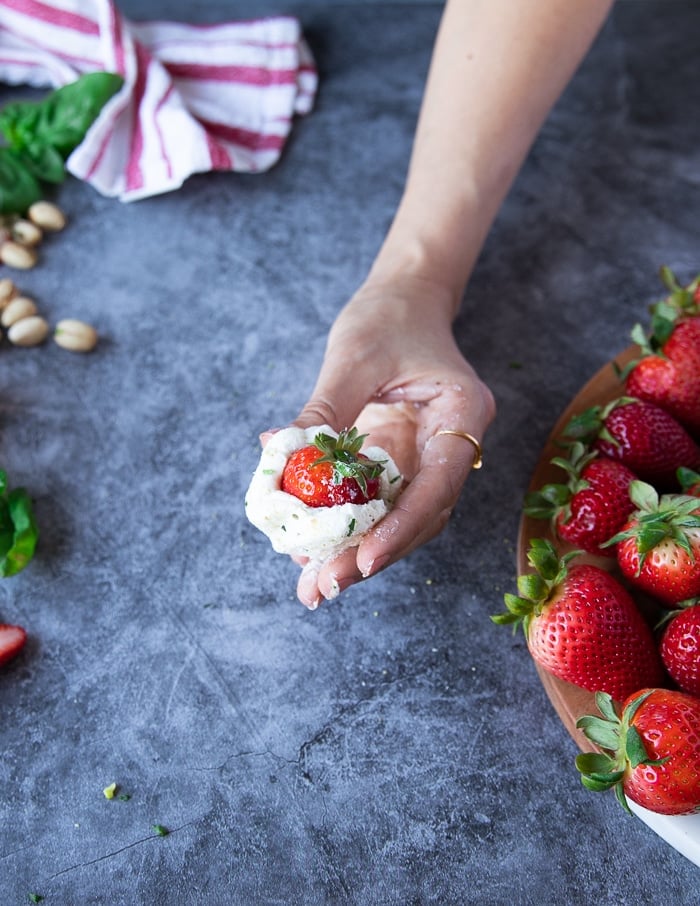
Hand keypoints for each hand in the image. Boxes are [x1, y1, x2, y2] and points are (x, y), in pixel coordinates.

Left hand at [271, 273, 495, 607]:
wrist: (403, 298)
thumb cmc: (387, 316)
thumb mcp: (353, 357)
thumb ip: (325, 412)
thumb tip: (283, 464)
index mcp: (462, 412)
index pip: (437, 485)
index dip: (401, 529)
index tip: (362, 562)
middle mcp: (452, 443)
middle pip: (421, 516)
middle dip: (372, 554)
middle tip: (323, 587)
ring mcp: (430, 456)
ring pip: (400, 519)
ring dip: (357, 551)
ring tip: (312, 582)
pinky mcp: (404, 461)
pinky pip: (379, 502)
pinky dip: (348, 525)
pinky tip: (311, 546)